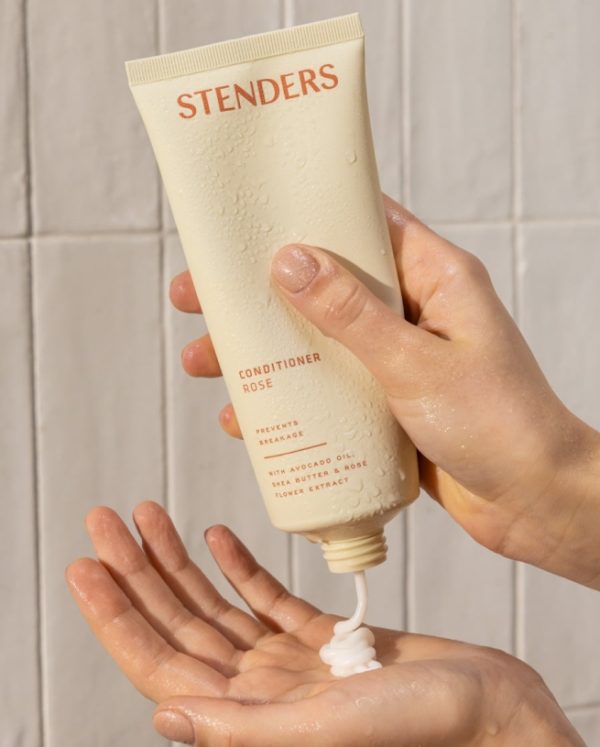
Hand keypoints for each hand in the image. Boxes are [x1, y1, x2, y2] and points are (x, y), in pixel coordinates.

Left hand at [66, 502, 582, 745]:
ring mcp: (289, 665)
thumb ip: (243, 727)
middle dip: (137, 572)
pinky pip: (266, 600)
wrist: (492, 710)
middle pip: (180, 624)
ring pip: (216, 607)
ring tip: (150, 518)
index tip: (87, 567)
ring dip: (180, 562)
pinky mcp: (321, 641)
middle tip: (104, 523)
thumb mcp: (327, 726)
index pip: (162, 662)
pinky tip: (217, 538)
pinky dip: (239, 568)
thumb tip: (165, 718)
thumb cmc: (426, 728)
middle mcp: (261, 692)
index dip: (118, 615)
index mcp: (253, 717)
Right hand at [170, 194, 599, 587]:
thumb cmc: (502, 426)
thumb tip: (291, 262)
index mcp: (435, 278)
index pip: (364, 224)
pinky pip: (328, 389)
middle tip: (199, 296)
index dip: (304, 215)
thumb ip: (352, 315)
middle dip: (261, 293)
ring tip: (206, 362)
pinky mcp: (386, 403)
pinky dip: (289, 399)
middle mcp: (413, 312)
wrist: (535, 503)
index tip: (247, 218)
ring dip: (264, 351)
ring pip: (317, 341)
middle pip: (323, 286)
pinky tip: (247, 418)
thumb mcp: (417, 363)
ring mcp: (397, 359)